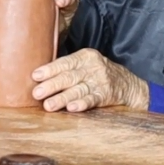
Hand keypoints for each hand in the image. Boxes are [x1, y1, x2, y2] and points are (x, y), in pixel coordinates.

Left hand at [31, 48, 148, 111]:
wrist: (128, 85)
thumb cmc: (97, 74)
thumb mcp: (85, 64)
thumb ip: (66, 69)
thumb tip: (36, 78)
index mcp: (85, 57)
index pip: (66, 62)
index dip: (50, 69)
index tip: (35, 75)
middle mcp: (93, 67)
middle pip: (70, 76)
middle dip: (52, 85)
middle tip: (37, 93)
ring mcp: (101, 81)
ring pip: (78, 89)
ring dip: (62, 98)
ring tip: (49, 105)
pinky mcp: (106, 95)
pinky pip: (93, 99)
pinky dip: (82, 103)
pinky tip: (73, 108)